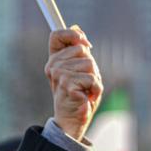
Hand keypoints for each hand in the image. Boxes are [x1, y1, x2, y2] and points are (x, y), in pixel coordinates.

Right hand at [45, 26, 102, 140]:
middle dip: (92, 67)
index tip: (86, 44)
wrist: (72, 121)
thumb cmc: (79, 96)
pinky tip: (88, 98)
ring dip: (95, 79)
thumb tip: (78, 29)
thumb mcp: (79, 71)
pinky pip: (92, 79)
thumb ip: (78, 52)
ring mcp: (59, 75)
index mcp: (54, 59)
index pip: (57, 35)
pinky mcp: (68, 85)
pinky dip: (96, 89)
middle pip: (82, 50)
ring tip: (86, 91)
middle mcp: (53, 65)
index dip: (73, 35)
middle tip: (85, 83)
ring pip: (90, 64)